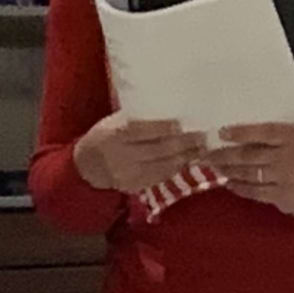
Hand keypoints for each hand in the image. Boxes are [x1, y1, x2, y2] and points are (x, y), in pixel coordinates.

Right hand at [74, 112, 205, 193]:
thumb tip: (171, 105)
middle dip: (185, 143)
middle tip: (204, 135)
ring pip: (165, 166)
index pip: (141, 131)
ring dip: (187, 156)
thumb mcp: (114, 121)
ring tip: (204, 146)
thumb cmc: (106, 135)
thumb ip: (137, 117)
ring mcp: (128, 175)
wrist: (88, 166)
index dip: (164, 128)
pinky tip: (190, 158)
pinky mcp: (136, 187)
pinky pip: (162, 176)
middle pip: (159, 150)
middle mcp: (121, 157)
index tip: (183, 123)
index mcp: (113, 135)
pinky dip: (178, 166)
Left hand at [211, 121, 293, 218]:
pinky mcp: (281, 196)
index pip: (261, 132)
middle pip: (248, 155)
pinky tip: (228, 183)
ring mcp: (282, 178)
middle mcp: (285, 156)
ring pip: (247, 173)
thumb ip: (272, 138)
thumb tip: (235, 135)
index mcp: (290, 137)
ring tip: (213, 166)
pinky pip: (254, 191)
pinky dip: (239, 187)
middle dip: (223, 155)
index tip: (221, 132)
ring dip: (227, 170)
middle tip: (204, 153)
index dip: (239, 132)